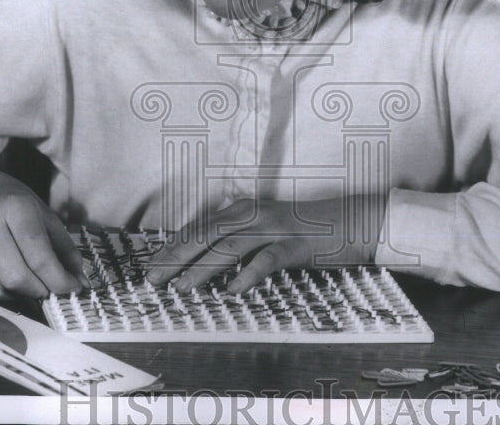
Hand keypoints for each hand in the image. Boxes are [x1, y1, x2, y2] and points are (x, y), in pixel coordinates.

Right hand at [0, 161, 87, 299]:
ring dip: (14, 295)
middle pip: (15, 277)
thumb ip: (64, 250)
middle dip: (37, 290)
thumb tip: (79, 285)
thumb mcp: (44, 216)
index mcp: (15, 206)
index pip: (39, 256)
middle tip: (46, 289)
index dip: (59, 280)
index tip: (71, 290)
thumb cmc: (12, 205)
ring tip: (23, 284)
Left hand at [145, 195, 384, 293]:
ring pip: (230, 246)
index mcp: (243, 210)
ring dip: (203, 267)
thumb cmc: (304, 230)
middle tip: (153, 280)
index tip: (150, 267)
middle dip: (176, 257)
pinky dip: (248, 274)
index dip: (172, 247)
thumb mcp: (265, 231)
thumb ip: (237, 242)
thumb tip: (202, 266)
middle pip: (206, 234)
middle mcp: (254, 214)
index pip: (199, 228)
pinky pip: (268, 259)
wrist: (348, 221)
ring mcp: (275, 228)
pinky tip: (232, 290)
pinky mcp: (296, 244)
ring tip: (182, 288)